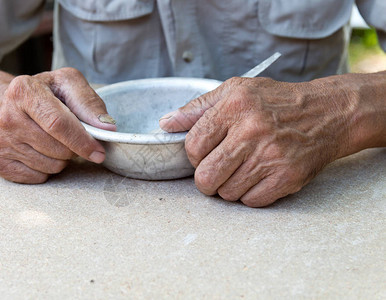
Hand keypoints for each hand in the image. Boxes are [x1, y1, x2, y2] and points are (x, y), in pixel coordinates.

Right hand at [0, 68, 115, 182]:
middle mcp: (6, 116)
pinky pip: (38, 177)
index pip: (59, 124)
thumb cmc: (43, 94)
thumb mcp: (67, 84)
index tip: (99, 152)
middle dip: (74, 149)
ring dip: (61, 159)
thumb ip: (89, 103)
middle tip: (70, 137)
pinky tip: (38, 151)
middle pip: (58, 149)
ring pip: (50, 166)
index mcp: (24, 91)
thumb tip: (107, 128)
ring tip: (52, 141)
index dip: (83, 141)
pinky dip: (46, 169)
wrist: (4, 105)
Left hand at [159, 76, 362, 206]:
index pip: (193, 146)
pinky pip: (250, 202)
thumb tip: (166, 123)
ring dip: (228, 186)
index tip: (204, 153)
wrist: (326, 114)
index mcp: (235, 106)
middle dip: (205, 178)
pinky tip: (257, 177)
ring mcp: (271, 157)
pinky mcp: (287, 177)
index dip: (193, 155)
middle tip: (217, 168)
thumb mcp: (235, 91)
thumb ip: (197, 108)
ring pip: (227, 193)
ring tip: (241, 169)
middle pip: (205, 177)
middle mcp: (253, 131)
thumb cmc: (275, 101)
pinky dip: (249, 194)